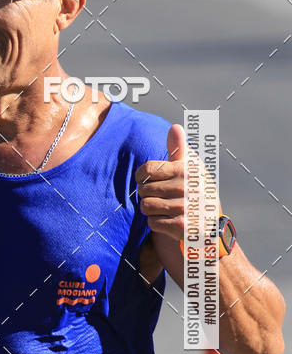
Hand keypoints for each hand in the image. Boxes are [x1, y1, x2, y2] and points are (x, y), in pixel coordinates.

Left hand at [135, 123, 220, 242]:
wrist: (211, 226)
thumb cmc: (195, 191)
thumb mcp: (190, 168)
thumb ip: (179, 149)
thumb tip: (175, 127)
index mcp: (187, 170)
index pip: (147, 169)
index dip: (141, 176)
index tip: (146, 180)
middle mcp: (187, 187)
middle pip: (143, 189)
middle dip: (147, 195)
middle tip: (161, 197)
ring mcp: (185, 208)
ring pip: (145, 206)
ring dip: (151, 210)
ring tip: (164, 209)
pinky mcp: (182, 226)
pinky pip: (152, 222)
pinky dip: (157, 224)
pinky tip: (169, 221)